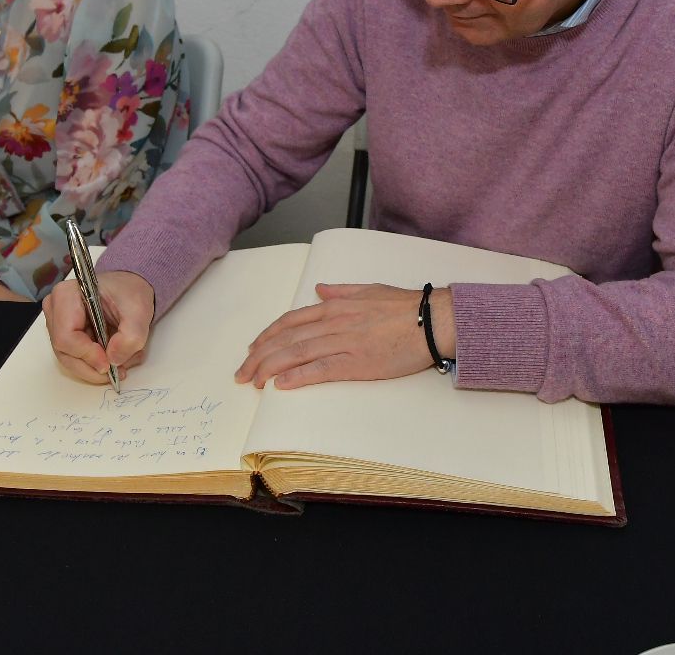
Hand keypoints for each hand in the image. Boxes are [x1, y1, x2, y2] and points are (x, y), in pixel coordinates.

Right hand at [44, 270, 154, 384]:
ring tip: (120, 366)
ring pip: (69, 359)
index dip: (87, 355)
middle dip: (92, 367)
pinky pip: (75, 358)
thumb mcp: (138, 311)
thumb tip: (113, 359)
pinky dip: (94, 364)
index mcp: (66, 295)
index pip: (66, 336)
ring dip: (94, 368)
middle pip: (64, 352)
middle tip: (117, 371)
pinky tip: (113, 360)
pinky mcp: (65, 335)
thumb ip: (131, 336)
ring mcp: (57, 324)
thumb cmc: (129, 292)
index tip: (109, 363)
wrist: (129, 289)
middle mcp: (55, 309)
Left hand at [234, 283, 452, 390]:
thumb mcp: (369, 290)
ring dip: (269, 369)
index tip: (252, 350)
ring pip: (296, 354)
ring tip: (253, 382)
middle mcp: (333, 322)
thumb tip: (320, 289)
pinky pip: (320, 369)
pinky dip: (297, 376)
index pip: (290, 321)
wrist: (433, 320)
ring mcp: (343, 342)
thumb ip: (342, 291)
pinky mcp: (356, 362)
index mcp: (335, 306)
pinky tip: (281, 385)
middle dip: (258, 357)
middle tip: (242, 374)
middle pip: (285, 339)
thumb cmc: (406, 307)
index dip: (267, 337)